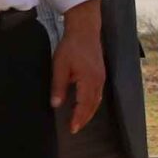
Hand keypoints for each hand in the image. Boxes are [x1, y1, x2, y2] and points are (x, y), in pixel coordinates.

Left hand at [50, 21, 106, 135]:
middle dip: (84, 118)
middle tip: (75, 128)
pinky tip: (85, 104)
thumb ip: (58, 86)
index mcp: (88, 80)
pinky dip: (92, 103)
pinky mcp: (101, 73)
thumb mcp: (60, 66)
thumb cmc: (71, 46)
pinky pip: (98, 93)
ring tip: (79, 120)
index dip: (78, 118)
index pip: (84, 105)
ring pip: (97, 100)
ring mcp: (101, 77)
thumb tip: (55, 104)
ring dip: (89, 112)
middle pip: (93, 106)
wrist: (85, 29)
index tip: (72, 129)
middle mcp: (98, 81)